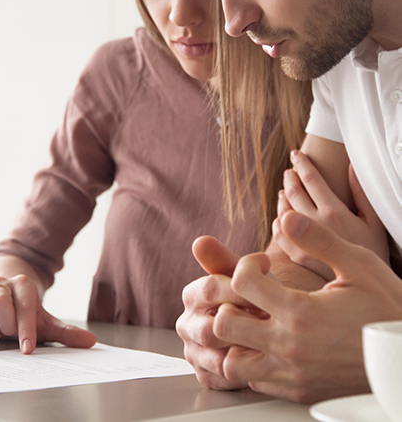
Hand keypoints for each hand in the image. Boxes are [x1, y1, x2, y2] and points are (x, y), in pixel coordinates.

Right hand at [0, 275, 95, 353]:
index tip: (27, 348)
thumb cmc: (26, 312)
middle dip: (4, 324)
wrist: (7, 294)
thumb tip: (90, 342)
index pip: (26, 306)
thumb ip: (66, 333)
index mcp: (25, 285)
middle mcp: (3, 283)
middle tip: (8, 334)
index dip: (26, 329)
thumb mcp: (45, 321)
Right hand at [176, 236, 262, 389]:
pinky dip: (242, 371)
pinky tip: (262, 360)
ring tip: (269, 342)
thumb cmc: (257, 296)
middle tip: (270, 322)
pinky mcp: (205, 374)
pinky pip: (221, 378)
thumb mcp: (245, 275)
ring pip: (215, 356)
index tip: (267, 288)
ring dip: (244, 350)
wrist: (269, 323)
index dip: (240, 289)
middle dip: (244, 326)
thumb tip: (200, 241)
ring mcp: (194, 351)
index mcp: (193, 295)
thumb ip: (224, 258)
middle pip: (209, 328)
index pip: (210, 289)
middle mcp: (188, 323)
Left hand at [213, 211, 401, 402]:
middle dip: (229, 302)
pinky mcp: (298, 391)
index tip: (261, 265)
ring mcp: (293, 375)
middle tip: (248, 293)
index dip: (245, 265)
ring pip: (232, 362)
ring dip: (235, 338)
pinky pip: (254, 381)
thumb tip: (286, 218)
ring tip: (254, 318)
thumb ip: (319, 240)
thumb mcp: (359, 265)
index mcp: (302, 313)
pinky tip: (268, 340)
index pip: (242, 283)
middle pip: (224, 325)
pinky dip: (251, 360)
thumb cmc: (387, 307)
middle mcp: (291, 348)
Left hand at [273, 150, 388, 279]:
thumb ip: (361, 194)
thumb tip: (350, 168)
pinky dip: (278, 222)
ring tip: (284, 190)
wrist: (371, 294)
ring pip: (283, 212)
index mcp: (335, 213)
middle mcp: (315, 226)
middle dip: (290, 178)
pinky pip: (279, 236)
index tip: (296, 154)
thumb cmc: (376, 255)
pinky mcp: (298, 259)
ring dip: (283, 198)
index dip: (302, 164)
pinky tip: (280, 218)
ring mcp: (303, 243)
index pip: (311, 180)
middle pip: (294, 193)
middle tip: (289, 172)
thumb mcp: (375, 223)